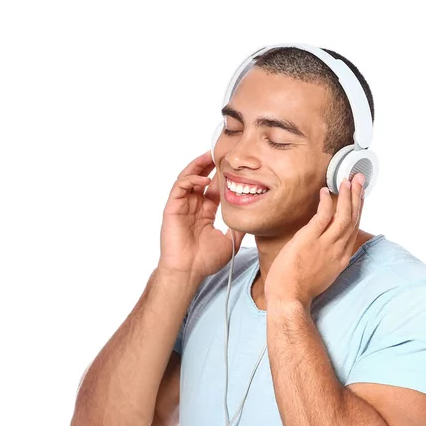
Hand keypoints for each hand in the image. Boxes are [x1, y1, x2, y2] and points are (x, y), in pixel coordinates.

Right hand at [158, 151, 244, 281]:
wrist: (189, 272)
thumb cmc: (205, 261)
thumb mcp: (230, 241)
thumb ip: (239, 228)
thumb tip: (253, 218)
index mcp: (205, 212)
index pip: (214, 189)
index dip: (223, 176)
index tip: (234, 166)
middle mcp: (193, 206)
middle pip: (201, 179)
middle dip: (210, 165)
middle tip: (222, 153)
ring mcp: (182, 206)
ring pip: (189, 178)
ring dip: (199, 166)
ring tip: (210, 156)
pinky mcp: (172, 208)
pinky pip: (180, 187)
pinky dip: (190, 180)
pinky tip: (203, 180)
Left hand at [264, 173, 365, 307]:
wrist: (289, 298)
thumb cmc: (299, 288)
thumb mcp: (321, 273)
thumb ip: (326, 256)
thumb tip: (322, 244)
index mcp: (341, 258)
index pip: (354, 229)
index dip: (358, 210)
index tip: (360, 196)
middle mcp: (338, 250)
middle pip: (353, 219)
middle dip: (357, 197)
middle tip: (359, 179)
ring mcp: (325, 245)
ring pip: (343, 216)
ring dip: (347, 196)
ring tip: (346, 180)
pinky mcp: (310, 240)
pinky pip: (323, 216)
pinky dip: (326, 202)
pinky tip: (326, 191)